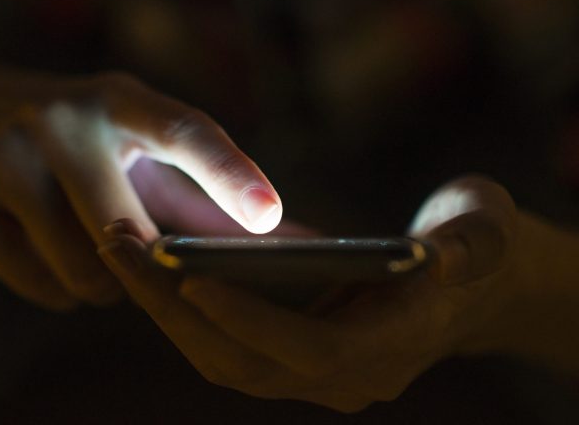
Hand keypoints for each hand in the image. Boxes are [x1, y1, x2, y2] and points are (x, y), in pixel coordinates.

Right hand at [0, 66, 281, 308]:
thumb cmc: (84, 143)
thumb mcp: (142, 146)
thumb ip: (212, 191)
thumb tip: (292, 237)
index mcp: (122, 100)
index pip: (184, 132)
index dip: (230, 174)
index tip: (267, 217)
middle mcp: (61, 116)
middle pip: (126, 231)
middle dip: (145, 266)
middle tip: (146, 260)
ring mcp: (2, 150)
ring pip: (81, 267)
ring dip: (101, 281)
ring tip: (94, 254)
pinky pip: (32, 279)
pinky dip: (53, 287)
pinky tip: (50, 258)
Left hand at [98, 176, 522, 412]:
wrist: (476, 281)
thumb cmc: (481, 247)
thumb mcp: (487, 231)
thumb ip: (471, 247)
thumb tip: (445, 258)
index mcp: (391, 346)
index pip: (308, 349)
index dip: (248, 318)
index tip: (188, 274)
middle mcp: (346, 375)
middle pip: (242, 359)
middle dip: (175, 306)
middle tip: (120, 244)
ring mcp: (315, 371)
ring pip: (222, 356)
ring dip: (165, 306)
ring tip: (121, 246)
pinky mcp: (294, 352)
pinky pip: (224, 341)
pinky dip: (184, 307)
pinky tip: (154, 262)